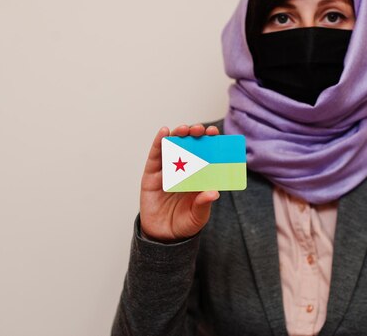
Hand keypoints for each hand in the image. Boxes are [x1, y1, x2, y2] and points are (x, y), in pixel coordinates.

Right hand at [139, 124, 219, 242]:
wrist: (162, 236)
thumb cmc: (184, 224)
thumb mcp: (198, 216)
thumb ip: (204, 204)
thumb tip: (214, 193)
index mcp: (199, 176)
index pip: (206, 154)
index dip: (210, 142)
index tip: (214, 133)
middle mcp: (184, 170)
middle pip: (190, 146)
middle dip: (195, 134)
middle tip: (200, 130)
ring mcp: (167, 170)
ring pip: (172, 147)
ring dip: (178, 134)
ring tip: (184, 129)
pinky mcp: (152, 174)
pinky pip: (155, 155)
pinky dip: (158, 142)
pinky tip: (164, 132)